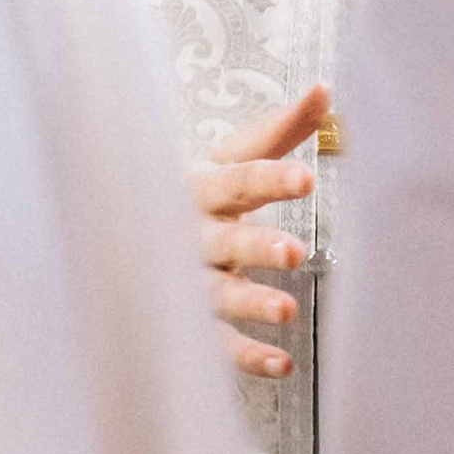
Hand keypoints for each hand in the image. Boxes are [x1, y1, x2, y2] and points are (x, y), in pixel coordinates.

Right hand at [195, 83, 331, 382]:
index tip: (306, 179)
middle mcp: (193, 235)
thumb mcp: (234, 156)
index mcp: (202, 188)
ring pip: (218, 293)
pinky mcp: (193, 324)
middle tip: (295, 250)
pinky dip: (247, 356)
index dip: (271, 180)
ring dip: (251, 302)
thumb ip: (282, 130)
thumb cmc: (201, 190)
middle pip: (225, 239)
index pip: (238, 180)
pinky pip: (217, 344)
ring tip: (287, 310)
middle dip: (257, 245)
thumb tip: (328, 89)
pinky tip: (283, 365)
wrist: (125, 229)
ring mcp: (189, 281)